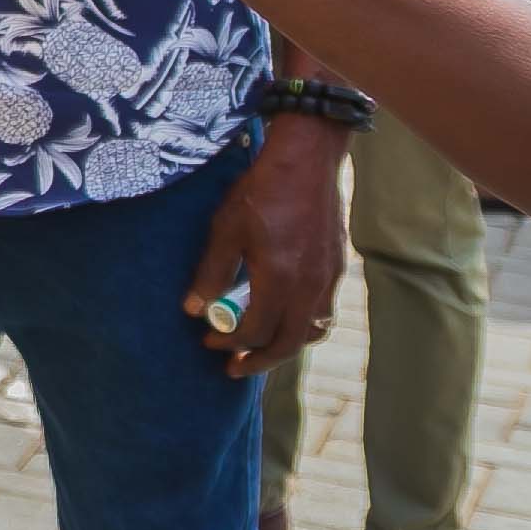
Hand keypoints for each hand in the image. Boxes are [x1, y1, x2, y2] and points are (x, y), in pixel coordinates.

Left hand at [195, 116, 344, 377]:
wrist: (307, 161)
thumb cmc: (261, 192)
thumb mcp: (224, 230)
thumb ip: (211, 273)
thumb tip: (193, 309)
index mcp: (280, 279)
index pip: (254, 331)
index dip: (229, 343)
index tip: (208, 342)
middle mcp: (310, 285)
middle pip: (288, 343)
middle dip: (259, 360)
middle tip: (233, 368)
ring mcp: (328, 278)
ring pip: (310, 330)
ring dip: (284, 346)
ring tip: (259, 351)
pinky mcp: (337, 268)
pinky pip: (323, 311)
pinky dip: (302, 325)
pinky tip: (282, 319)